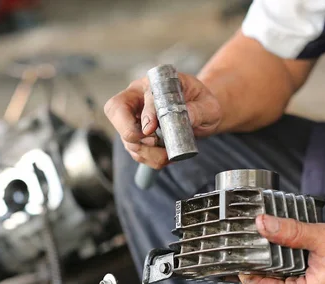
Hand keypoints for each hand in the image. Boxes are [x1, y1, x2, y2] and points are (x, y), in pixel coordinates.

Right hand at [104, 73, 221, 168]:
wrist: (201, 114)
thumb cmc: (202, 104)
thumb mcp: (209, 105)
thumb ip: (198, 110)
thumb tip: (185, 116)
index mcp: (155, 83)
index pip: (143, 95)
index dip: (146, 113)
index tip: (151, 129)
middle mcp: (138, 98)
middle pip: (115, 110)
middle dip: (129, 131)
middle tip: (153, 142)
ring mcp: (134, 118)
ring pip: (125, 137)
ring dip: (146, 152)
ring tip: (168, 155)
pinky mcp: (137, 136)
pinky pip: (135, 151)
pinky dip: (149, 159)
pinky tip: (166, 157)